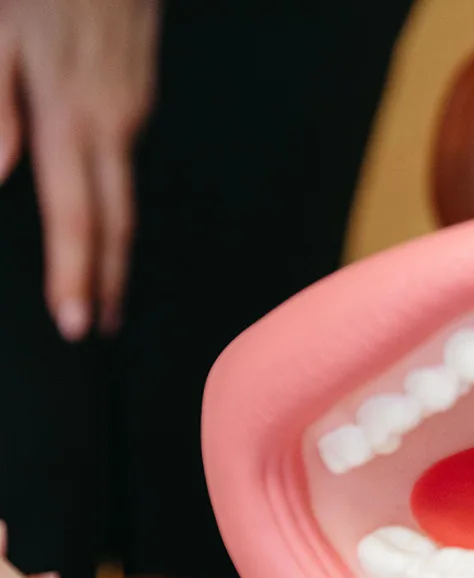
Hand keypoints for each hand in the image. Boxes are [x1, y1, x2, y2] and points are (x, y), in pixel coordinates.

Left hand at [0, 0, 160, 338]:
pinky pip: (125, 163)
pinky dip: (114, 202)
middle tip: (99, 328)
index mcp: (71, 115)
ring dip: (115, 248)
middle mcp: (113, 124)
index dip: (77, 275)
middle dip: (109, 283)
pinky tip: (101, 216)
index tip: (76, 323)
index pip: (78, 216)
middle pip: (118, 223)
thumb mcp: (0, 32)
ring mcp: (132, 111)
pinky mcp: (137, 96)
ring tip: (103, 287)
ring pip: (126, 196)